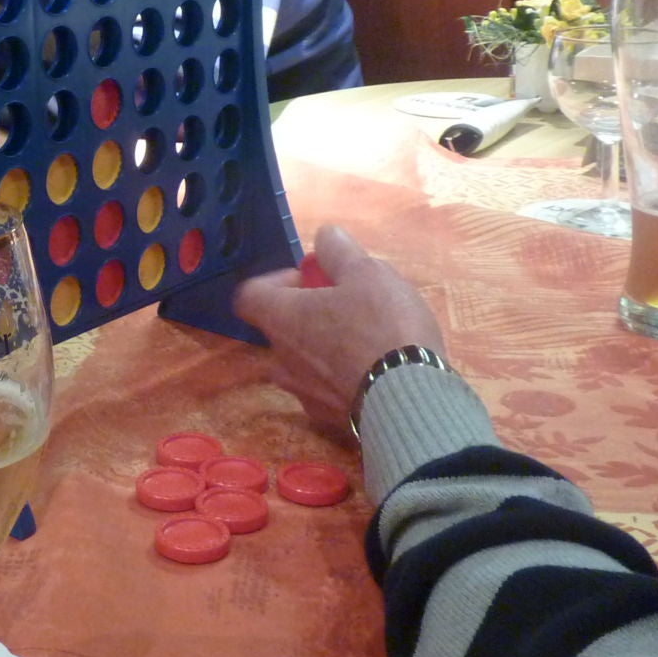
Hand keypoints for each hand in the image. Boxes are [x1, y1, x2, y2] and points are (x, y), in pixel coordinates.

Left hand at [232, 224, 447, 432]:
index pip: (249, 296)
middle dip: (308, 314)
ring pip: (301, 363)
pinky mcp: (328, 421)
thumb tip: (325, 235)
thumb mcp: (367, 273)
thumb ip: (340, 252)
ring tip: (365, 342)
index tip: (309, 280)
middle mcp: (281, 359)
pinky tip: (376, 374)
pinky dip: (341, 379)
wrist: (409, 402)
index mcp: (281, 319)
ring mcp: (302, 394)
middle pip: (280, 329)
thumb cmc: (382, 328)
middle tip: (347, 306)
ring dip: (322, 348)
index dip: (275, 282)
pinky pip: (326, 391)